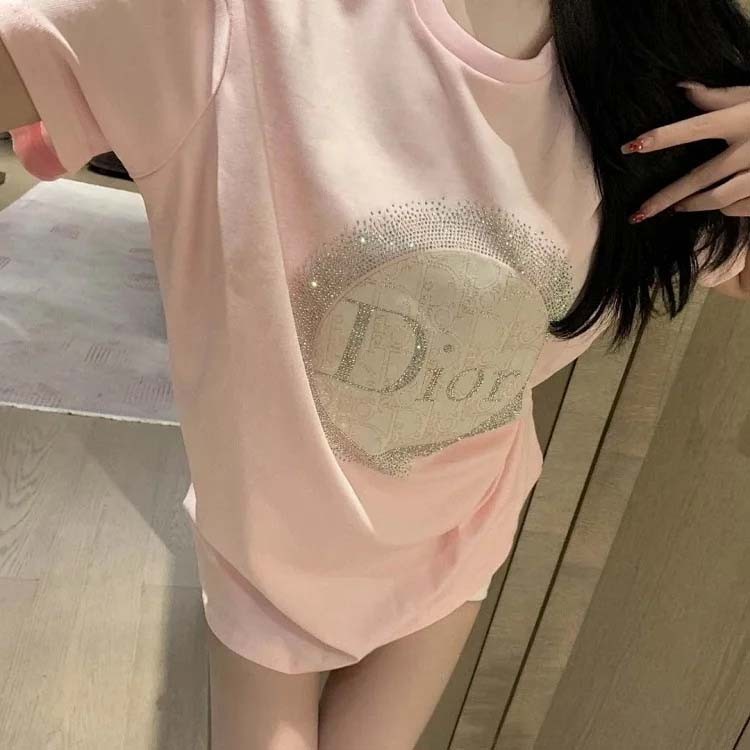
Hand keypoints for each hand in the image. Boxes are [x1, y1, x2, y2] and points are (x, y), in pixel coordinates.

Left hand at [620, 81, 749, 223]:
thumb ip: (720, 97)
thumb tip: (683, 88)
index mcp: (744, 119)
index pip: (695, 127)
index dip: (662, 137)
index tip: (631, 147)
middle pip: (699, 178)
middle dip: (664, 198)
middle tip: (637, 214)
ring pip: (716, 198)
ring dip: (690, 206)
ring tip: (673, 209)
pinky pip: (737, 207)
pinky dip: (722, 208)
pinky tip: (711, 206)